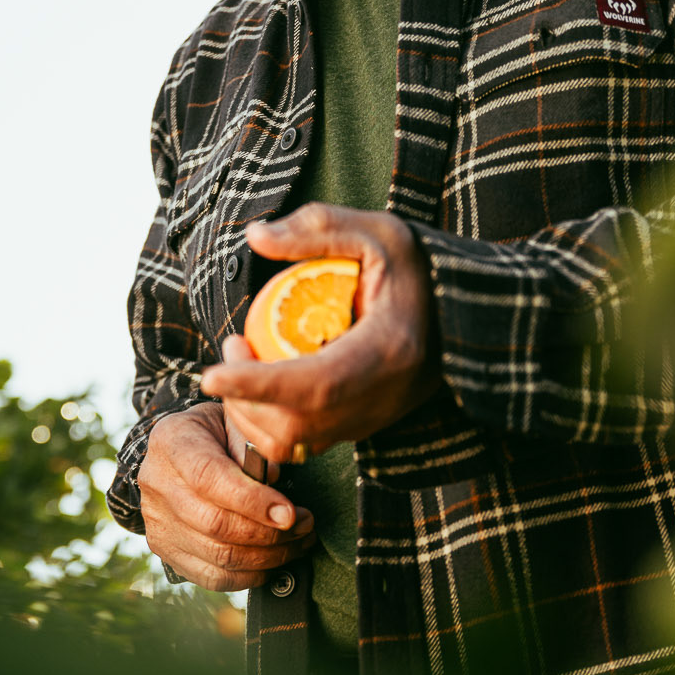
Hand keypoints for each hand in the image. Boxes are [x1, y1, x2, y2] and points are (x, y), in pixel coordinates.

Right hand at [136, 396, 314, 590]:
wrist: (174, 453)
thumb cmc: (213, 433)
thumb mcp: (231, 420)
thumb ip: (251, 442)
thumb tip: (272, 478)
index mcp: (172, 443)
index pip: (209, 479)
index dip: (253, 501)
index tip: (291, 513)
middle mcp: (158, 484)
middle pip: (215, 524)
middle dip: (270, 533)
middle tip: (306, 526)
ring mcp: (158, 522)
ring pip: (218, 556)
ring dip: (268, 557)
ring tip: (298, 543)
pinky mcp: (165, 550)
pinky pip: (212, 577)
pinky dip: (249, 575)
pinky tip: (273, 561)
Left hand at [200, 203, 439, 463]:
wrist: (463, 317)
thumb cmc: (420, 269)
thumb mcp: (379, 233)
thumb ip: (318, 229)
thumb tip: (255, 236)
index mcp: (389, 351)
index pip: (315, 383)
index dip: (257, 385)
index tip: (211, 375)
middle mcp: (382, 398)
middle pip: (296, 424)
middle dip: (244, 396)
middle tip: (231, 344)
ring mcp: (372, 420)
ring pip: (295, 445)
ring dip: (250, 414)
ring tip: (241, 362)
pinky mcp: (362, 429)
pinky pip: (304, 446)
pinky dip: (268, 424)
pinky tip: (259, 384)